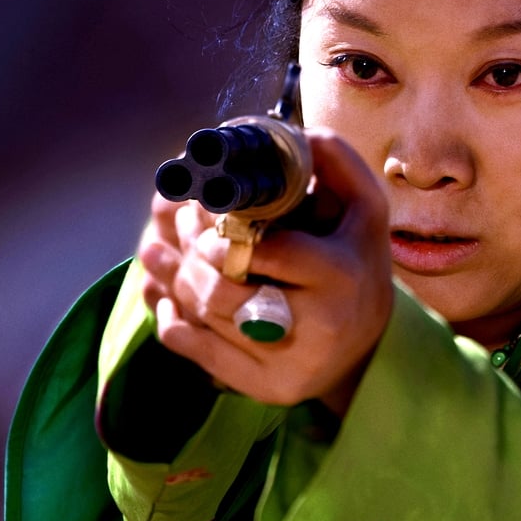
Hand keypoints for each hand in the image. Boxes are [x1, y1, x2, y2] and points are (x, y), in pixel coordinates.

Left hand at [137, 129, 392, 413]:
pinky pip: (199, 355)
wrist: (368, 346)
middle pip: (224, 292)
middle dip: (189, 256)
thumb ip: (335, 164)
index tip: (209, 215)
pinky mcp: (266, 389)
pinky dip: (172, 321)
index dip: (225, 235)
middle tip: (175, 227)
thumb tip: (295, 132)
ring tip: (153, 251)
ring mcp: (290, 365)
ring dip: (171, 280)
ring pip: (206, 320)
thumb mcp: (364, 211)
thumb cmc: (358, 265)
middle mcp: (318, 328)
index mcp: (341, 276)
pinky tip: (164, 297)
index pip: (268, 253)